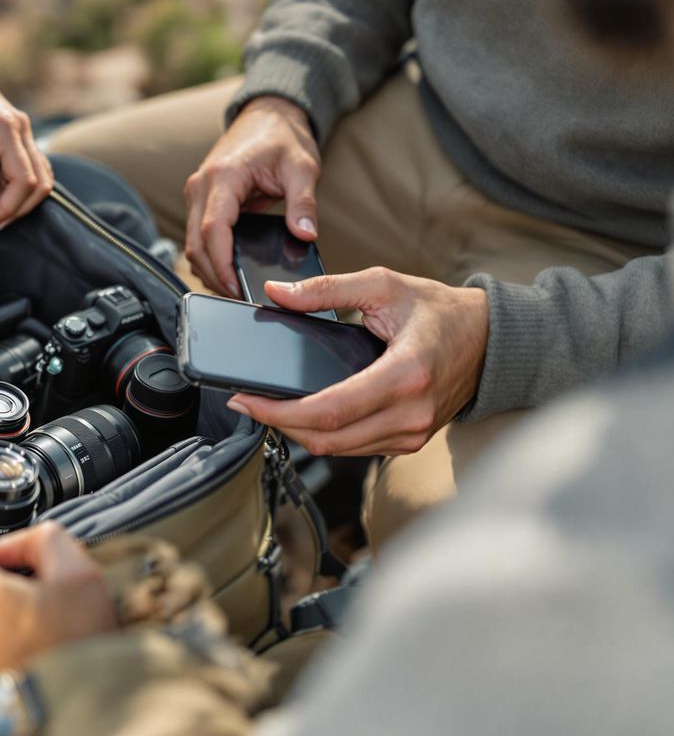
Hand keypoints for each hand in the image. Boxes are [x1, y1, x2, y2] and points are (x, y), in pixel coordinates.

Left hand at [0, 26, 52, 232]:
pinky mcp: (16, 135)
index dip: (6, 208)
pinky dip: (13, 190)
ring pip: (38, 179)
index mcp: (5, 129)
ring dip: (14, 202)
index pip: (25, 181)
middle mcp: (21, 130)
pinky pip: (28, 170)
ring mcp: (22, 132)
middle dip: (12, 210)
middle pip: (39, 185)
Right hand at [184, 96, 319, 296]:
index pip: (213, 230)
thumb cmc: (283, 139)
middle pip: (195, 244)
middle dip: (214, 275)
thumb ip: (303, 203)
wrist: (268, 116)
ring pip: (191, 244)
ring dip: (207, 269)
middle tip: (239, 298)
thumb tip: (304, 234)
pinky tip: (226, 273)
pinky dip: (207, 258)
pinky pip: (196, 237)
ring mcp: (197, 192)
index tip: (238, 288)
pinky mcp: (200, 200)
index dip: (222, 264)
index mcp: (224, 177)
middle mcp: (201, 185)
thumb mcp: (303, 168)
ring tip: (234, 290)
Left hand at [226, 269, 488, 455]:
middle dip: (277, 424)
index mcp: (405, 374)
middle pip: (326, 438)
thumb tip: (278, 293)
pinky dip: (324, 435)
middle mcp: (410, 412)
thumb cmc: (441, 311)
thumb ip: (328, 289)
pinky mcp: (409, 442)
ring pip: (337, 450)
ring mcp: (412, 433)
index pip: (330, 410)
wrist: (490, 340)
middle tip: (245, 403)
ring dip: (297, 432)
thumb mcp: (384, 286)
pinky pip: (355, 448)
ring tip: (267, 407)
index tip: (246, 399)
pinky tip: (302, 415)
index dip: (279, 411)